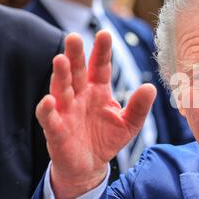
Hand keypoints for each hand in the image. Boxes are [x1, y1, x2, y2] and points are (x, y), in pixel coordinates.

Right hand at [36, 31, 155, 198]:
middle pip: (77, 72)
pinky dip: (47, 109)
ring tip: (61, 60)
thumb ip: (139, 107)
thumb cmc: (108, 139)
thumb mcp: (129, 123)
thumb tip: (151, 87)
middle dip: (76, 55)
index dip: (102, 51)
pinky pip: (49, 117)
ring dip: (61, 75)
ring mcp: (66, 110)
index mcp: (99, 90)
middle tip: (74, 37)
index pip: (100, 67)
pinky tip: (48, 100)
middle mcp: (80, 95)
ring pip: (61, 89)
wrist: (90, 165)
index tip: (105, 34)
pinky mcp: (56, 129)